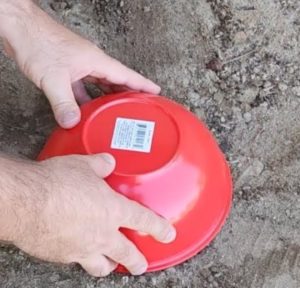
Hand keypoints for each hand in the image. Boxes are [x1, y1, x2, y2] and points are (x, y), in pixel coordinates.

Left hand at [2, 2, 159, 127]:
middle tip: (139, 107)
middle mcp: (92, 63)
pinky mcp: (68, 69)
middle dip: (129, 93)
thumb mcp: (53, 77)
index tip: (156, 92)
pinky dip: (88, 99)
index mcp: (97, 61)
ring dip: (109, 97)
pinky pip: (84, 87)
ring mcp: (80, 65)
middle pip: (117, 81)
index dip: (143, 85)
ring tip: (117, 112)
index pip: (127, 75)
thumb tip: (72, 122)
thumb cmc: (38, 42)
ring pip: (101, 85)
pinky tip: (87, 109)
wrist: (19, 27)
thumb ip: (64, 103)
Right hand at [14, 154, 175, 276]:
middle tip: (140, 264)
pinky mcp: (61, 256)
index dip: (159, 229)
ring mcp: (81, 248)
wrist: (25, 202)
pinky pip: (75, 261)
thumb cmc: (56, 182)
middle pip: (126, 254)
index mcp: (112, 211)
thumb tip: (108, 161)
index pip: (144, 221)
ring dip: (108, 264)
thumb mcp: (83, 166)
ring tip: (110, 262)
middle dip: (136, 261)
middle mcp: (101, 234)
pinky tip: (76, 248)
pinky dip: (80, 257)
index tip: (168, 235)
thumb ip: (100, 165)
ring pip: (101, 266)